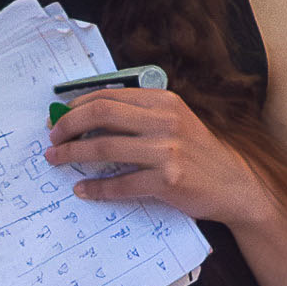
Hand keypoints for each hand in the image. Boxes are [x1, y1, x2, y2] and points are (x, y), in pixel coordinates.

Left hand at [43, 87, 270, 227]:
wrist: (235, 185)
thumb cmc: (198, 153)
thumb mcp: (175, 122)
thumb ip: (140, 115)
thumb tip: (88, 117)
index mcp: (164, 102)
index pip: (108, 96)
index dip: (76, 106)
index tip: (58, 117)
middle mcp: (165, 122)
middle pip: (101, 115)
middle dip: (68, 126)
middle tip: (52, 137)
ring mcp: (166, 152)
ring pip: (104, 149)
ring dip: (72, 154)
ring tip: (56, 159)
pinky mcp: (167, 182)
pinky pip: (120, 184)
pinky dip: (96, 188)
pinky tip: (82, 189)